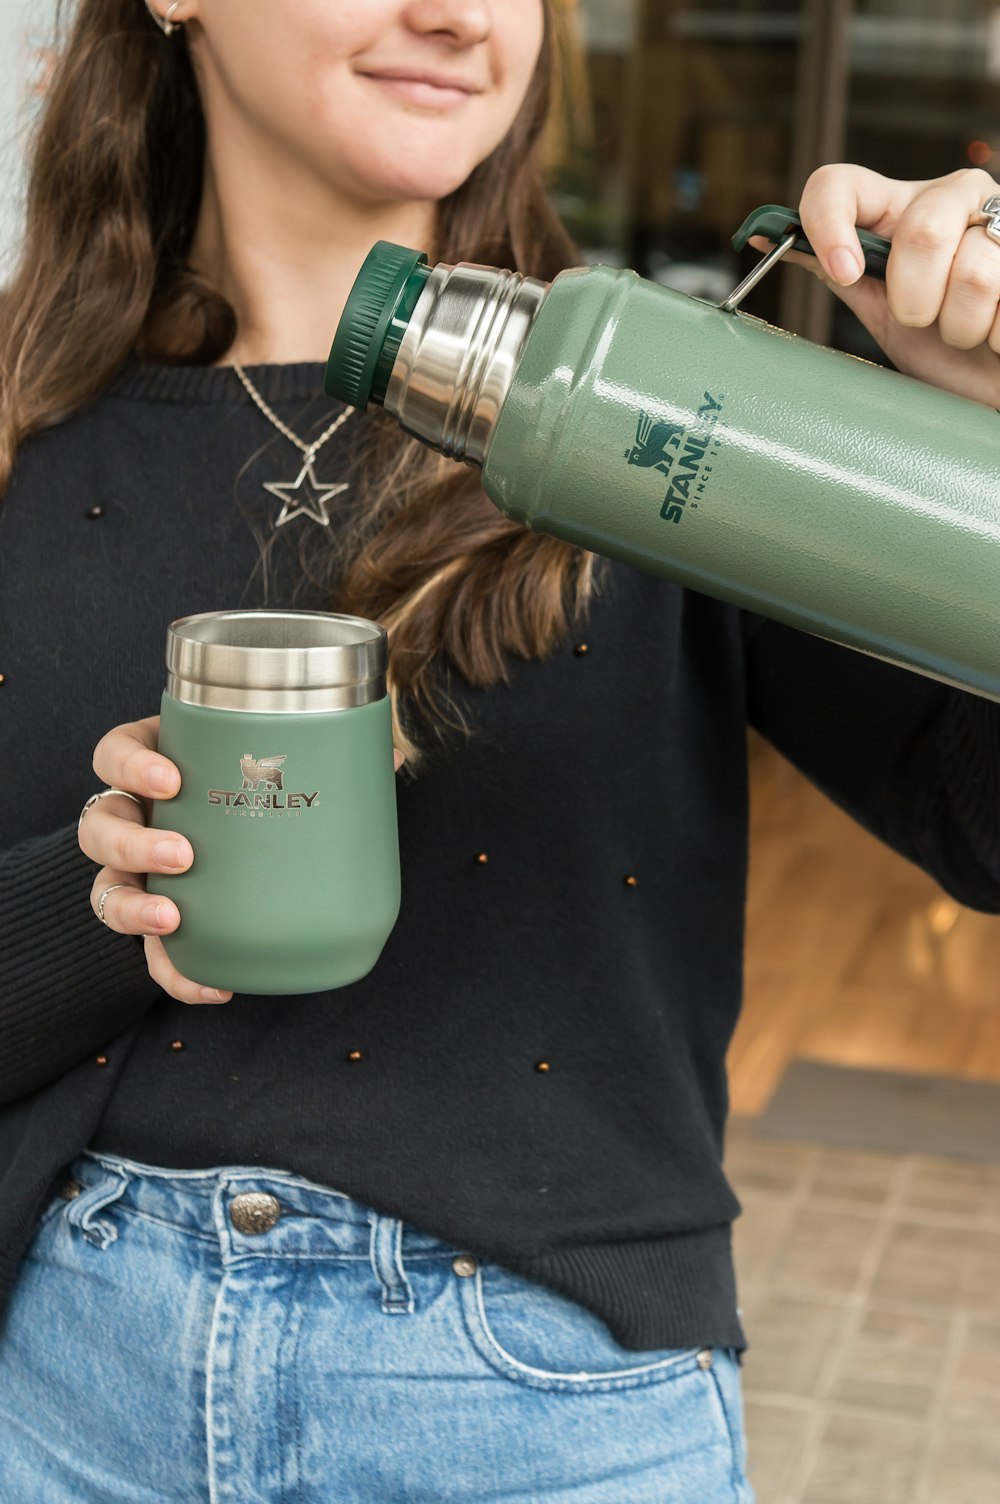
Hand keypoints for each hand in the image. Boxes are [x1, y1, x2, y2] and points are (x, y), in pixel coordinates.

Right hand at [82, 715, 404, 1004]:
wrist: (265, 831)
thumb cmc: (267, 785)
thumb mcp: (289, 760)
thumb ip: (333, 752)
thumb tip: (393, 757)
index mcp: (157, 764)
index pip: (114, 756)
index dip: (129, 765)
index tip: (169, 778)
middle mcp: (136, 817)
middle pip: (99, 827)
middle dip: (132, 843)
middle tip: (182, 854)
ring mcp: (140, 872)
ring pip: (105, 890)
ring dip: (131, 909)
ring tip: (173, 919)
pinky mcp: (160, 919)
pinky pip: (151, 953)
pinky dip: (176, 971)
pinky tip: (213, 984)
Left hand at [749, 164, 999, 407]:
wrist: (996, 381)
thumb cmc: (945, 353)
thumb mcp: (881, 313)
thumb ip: (839, 272)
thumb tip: (766, 237)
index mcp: (898, 209)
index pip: (838, 183)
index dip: (828, 224)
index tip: (843, 272)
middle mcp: (952, 197)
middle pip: (921, 231)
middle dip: (917, 300)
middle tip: (925, 319)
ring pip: (973, 272)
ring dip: (963, 326)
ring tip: (970, 329)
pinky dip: (998, 334)